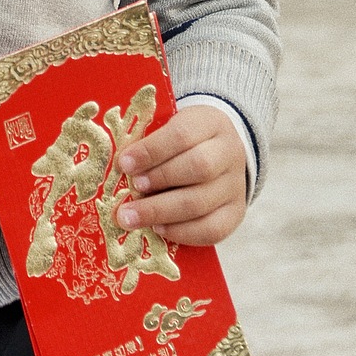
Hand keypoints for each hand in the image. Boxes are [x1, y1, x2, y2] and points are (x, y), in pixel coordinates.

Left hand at [115, 106, 247, 246]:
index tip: (124, 163)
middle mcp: (229, 154)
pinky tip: (157, 229)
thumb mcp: (170, 126)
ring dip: (161, 211)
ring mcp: (235, 186)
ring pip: (201, 202)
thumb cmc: (184, 140)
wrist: (220, 152)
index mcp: (210, 123)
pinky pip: (212, 229)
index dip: (152, 150)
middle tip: (130, 190)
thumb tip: (120, 165)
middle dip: (158, 181)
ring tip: (132, 216)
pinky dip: (181, 232)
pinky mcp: (236, 213)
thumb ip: (150, 142)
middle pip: (198, 168)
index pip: (182, 134)